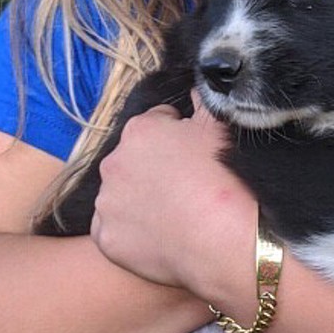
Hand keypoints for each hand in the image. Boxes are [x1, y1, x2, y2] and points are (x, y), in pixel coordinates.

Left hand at [89, 100, 255, 298]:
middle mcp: (113, 163)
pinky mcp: (107, 239)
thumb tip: (196, 91)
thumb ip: (203, 101)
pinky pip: (115, 231)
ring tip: (175, 215)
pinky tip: (161, 236)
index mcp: (139, 130)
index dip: (178, 137)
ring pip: (121, 196)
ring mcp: (107, 203)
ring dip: (139, 200)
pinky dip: (132, 232)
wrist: (226, 241)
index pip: (156, 124)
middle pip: (133, 160)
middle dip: (154, 168)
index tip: (194, 155)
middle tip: (186, 186)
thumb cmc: (227, 180)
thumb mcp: (221, 127)